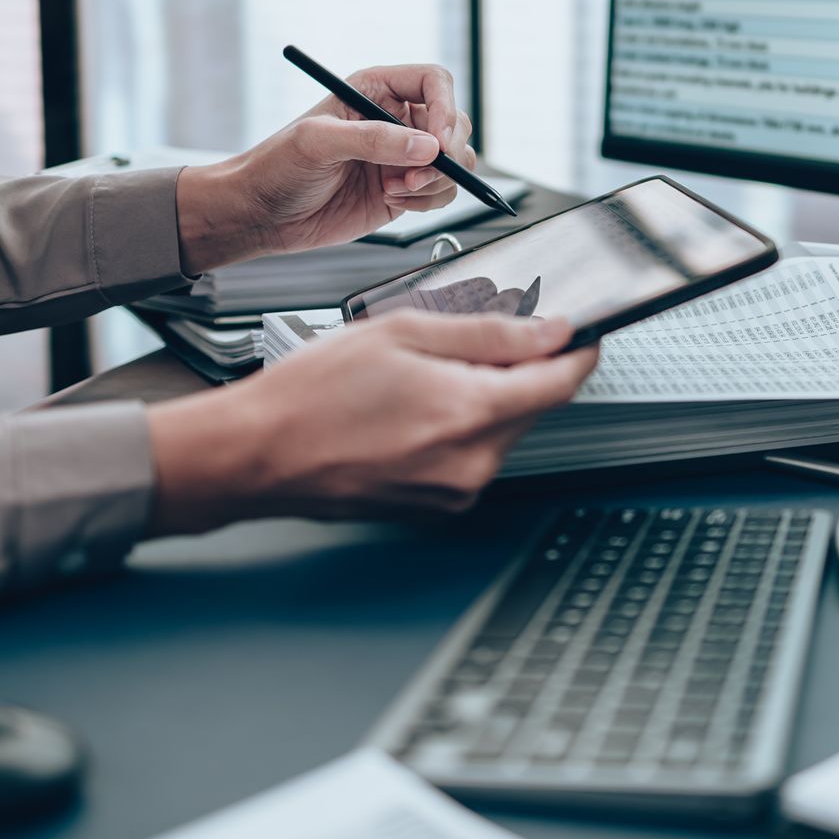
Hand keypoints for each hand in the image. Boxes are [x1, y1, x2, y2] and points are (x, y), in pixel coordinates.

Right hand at [143, 312, 597, 532]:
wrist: (256, 455)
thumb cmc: (311, 395)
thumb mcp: (402, 332)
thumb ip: (487, 331)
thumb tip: (548, 332)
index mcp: (469, 413)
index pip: (561, 383)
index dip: (578, 352)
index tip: (582, 333)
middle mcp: (471, 462)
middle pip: (532, 406)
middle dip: (519, 369)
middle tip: (471, 339)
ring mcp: (455, 491)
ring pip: (502, 430)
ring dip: (484, 397)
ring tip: (421, 376)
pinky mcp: (437, 506)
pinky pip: (472, 456)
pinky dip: (459, 426)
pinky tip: (411, 409)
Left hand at [175, 63, 475, 271]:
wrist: (263, 213)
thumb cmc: (279, 165)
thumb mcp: (319, 143)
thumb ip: (374, 141)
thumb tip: (428, 147)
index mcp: (376, 90)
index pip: (434, 82)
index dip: (446, 107)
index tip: (439, 141)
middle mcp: (395, 120)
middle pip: (454, 123)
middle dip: (447, 152)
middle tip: (418, 175)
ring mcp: (402, 157)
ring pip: (455, 161)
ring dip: (437, 180)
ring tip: (397, 190)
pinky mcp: (404, 190)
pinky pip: (442, 191)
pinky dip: (429, 200)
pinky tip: (394, 202)